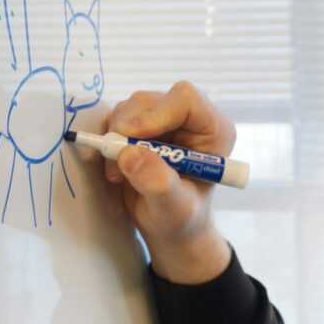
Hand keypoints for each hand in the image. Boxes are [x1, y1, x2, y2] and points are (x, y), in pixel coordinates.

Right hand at [102, 80, 234, 283]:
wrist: (168, 224)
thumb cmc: (181, 218)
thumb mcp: (173, 208)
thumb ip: (157, 183)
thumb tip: (130, 154)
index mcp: (213, 130)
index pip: (185, 100)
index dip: (155, 115)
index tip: (131, 142)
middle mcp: (190, 118)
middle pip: (150, 101)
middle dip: (127, 129)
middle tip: (117, 163)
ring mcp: (164, 118)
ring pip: (129, 108)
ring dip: (115, 139)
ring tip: (120, 174)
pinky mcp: (143, 124)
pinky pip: (117, 118)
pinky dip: (109, 140)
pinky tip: (117, 167)